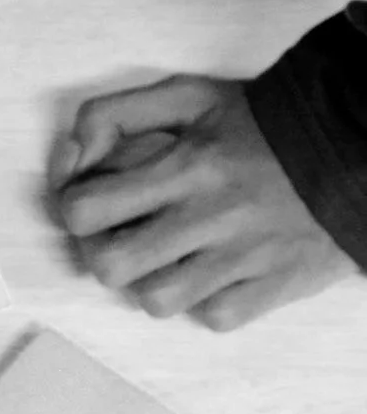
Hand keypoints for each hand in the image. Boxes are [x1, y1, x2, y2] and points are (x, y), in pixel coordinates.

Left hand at [53, 74, 355, 329]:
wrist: (356, 145)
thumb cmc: (261, 124)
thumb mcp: (188, 97)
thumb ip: (115, 113)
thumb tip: (73, 152)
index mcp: (187, 165)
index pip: (83, 208)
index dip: (75, 206)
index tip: (96, 198)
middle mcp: (213, 214)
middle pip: (109, 265)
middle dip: (103, 251)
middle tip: (125, 235)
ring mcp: (246, 255)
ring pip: (156, 301)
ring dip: (150, 282)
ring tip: (169, 257)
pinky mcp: (277, 283)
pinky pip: (215, 317)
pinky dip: (205, 301)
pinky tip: (213, 273)